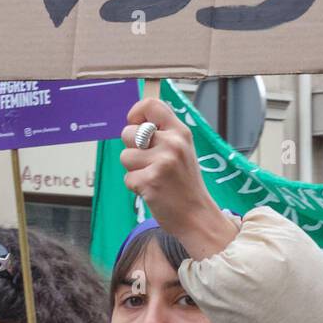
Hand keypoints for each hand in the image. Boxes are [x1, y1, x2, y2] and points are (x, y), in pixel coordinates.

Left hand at [119, 99, 234, 258]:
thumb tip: (135, 124)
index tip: (136, 125)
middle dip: (132, 149)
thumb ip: (163, 134)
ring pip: (124, 157)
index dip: (136, 114)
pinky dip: (136, 187)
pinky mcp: (150, 182)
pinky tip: (152, 191)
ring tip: (153, 178)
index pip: (151, 105)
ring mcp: (162, 163)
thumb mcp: (183, 151)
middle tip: (150, 163)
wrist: (198, 216)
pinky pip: (128, 178)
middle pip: (128, 133)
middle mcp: (172, 144)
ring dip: (133, 170)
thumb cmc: (186, 185)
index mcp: (180, 132)